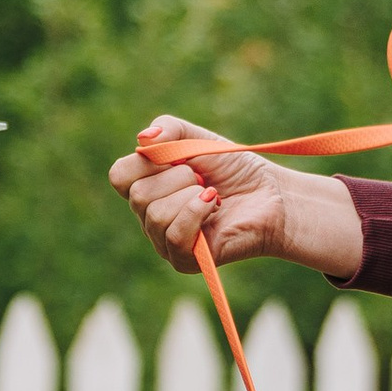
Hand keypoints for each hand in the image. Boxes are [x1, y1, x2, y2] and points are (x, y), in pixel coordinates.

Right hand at [109, 115, 365, 280]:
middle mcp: (150, 217)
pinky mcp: (185, 261)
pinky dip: (196, 212)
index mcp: (147, 188)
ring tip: (212, 194)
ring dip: (190, 195)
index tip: (178, 157)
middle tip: (203, 179)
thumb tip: (143, 139)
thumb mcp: (199, 138)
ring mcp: (165, 242)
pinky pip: (175, 236)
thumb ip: (169, 129)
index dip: (146, 161)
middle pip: (138, 194)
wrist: (272, 195)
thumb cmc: (235, 170)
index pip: (120, 175)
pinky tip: (213, 204)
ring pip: (156, 214)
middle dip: (177, 177)